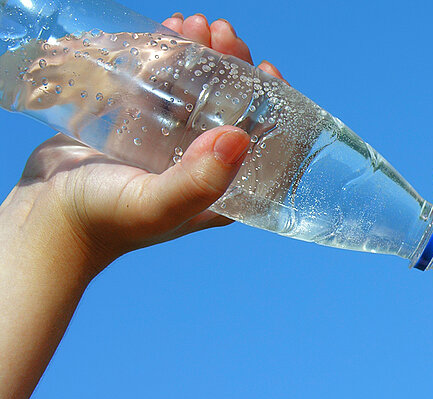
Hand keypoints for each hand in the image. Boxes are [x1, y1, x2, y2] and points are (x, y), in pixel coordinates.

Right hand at [0, 16, 275, 398]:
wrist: (43, 218)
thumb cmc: (104, 221)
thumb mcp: (158, 204)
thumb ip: (199, 180)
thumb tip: (241, 137)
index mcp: (222, 189)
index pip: (261, 139)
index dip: (271, 101)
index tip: (264, 67)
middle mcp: (201, 165)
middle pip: (231, 106)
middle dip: (231, 65)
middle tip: (221, 33)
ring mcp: (168, 144)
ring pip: (196, 89)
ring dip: (200, 54)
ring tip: (194, 25)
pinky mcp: (136, 126)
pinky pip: (160, 85)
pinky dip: (167, 56)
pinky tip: (169, 30)